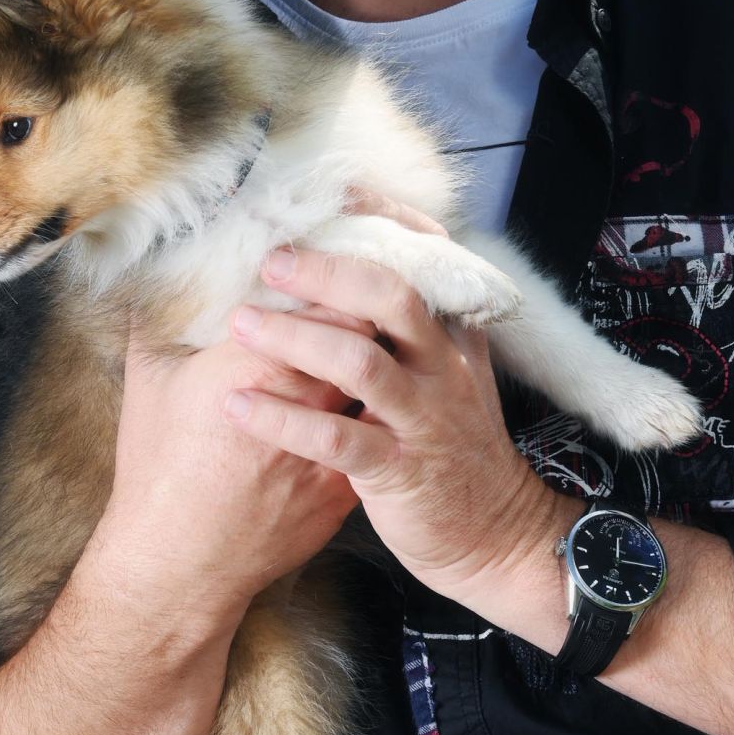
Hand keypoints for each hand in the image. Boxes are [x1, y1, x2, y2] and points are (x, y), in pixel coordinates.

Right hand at [91, 308, 365, 630]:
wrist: (175, 568)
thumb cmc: (155, 469)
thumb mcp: (148, 380)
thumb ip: (156, 318)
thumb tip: (153, 275)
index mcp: (253, 368)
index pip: (325, 308)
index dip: (334, 285)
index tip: (329, 276)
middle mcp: (301, 407)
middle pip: (360, 343)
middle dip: (363, 318)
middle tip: (360, 302)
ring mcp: (328, 454)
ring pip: (374, 392)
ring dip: (371, 370)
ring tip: (367, 352)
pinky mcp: (341, 494)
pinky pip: (371, 442)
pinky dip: (373, 420)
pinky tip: (367, 409)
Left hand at [223, 245, 562, 608]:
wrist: (495, 538)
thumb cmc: (452, 447)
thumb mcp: (449, 376)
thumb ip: (414, 328)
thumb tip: (354, 274)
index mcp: (450, 337)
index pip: (423, 260)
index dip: (380, 222)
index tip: (335, 196)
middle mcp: (442, 367)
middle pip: (392, 296)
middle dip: (327, 273)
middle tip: (272, 261)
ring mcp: (423, 418)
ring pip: (359, 361)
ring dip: (294, 338)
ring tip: (240, 325)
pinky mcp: (399, 470)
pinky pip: (335, 437)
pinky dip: (282, 418)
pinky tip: (238, 405)